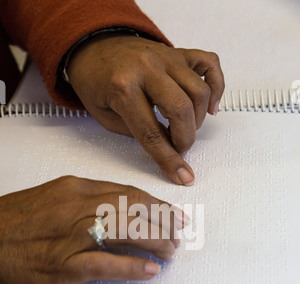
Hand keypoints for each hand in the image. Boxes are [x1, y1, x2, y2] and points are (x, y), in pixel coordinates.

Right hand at [0, 176, 181, 283]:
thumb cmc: (16, 222)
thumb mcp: (54, 197)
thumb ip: (87, 201)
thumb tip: (121, 209)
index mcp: (76, 189)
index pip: (128, 192)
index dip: (156, 205)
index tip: (171, 214)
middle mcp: (78, 207)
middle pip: (133, 209)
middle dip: (162, 222)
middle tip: (177, 234)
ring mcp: (72, 236)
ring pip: (126, 232)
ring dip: (154, 243)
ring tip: (169, 252)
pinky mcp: (64, 264)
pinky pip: (105, 264)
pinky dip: (131, 267)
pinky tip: (149, 271)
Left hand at [67, 35, 224, 185]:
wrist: (93, 46)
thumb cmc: (96, 82)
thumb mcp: (104, 116)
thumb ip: (137, 132)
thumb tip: (169, 148)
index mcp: (122, 87)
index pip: (151, 133)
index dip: (169, 159)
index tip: (182, 176)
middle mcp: (147, 68)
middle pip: (182, 110)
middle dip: (185, 139)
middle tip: (178, 148)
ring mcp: (166, 57)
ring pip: (199, 91)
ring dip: (197, 119)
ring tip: (184, 128)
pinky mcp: (178, 53)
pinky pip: (210, 64)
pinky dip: (217, 86)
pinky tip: (210, 106)